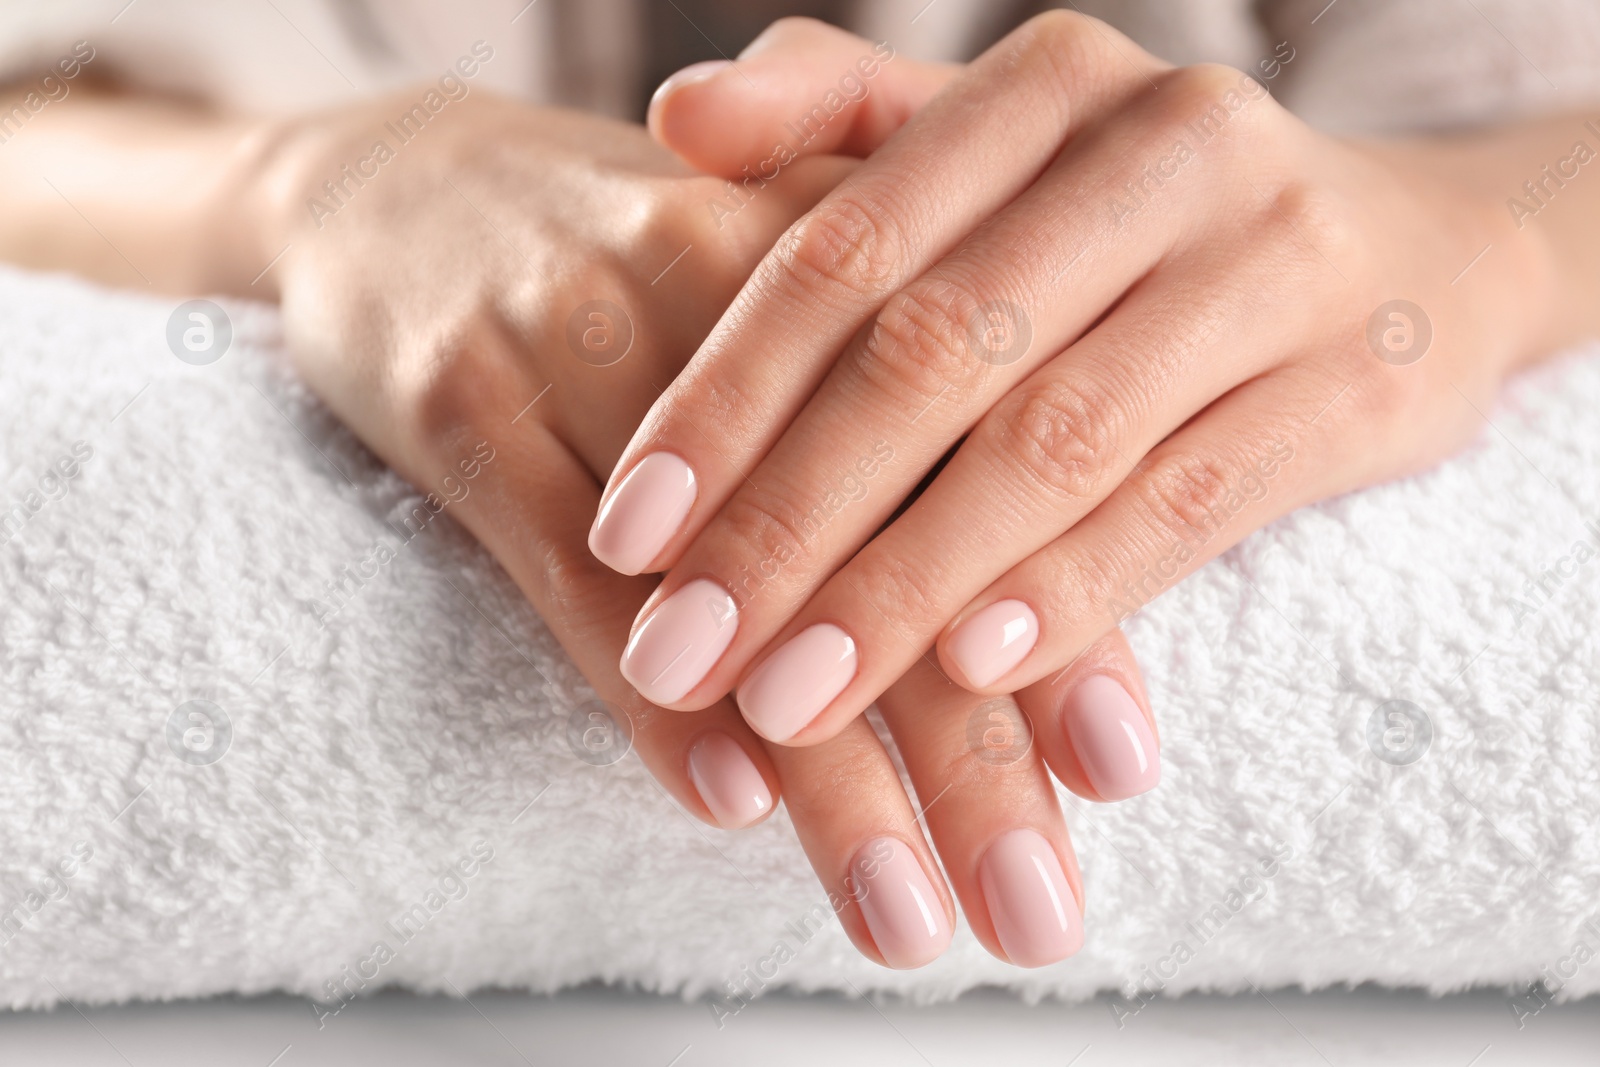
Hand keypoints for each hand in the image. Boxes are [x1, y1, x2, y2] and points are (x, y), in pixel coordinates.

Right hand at [255, 93, 1100, 967]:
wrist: (411, 182)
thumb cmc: (653, 268)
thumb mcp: (798, 300)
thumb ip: (917, 428)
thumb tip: (1038, 634)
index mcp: (858, 248)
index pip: (989, 456)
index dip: (1061, 615)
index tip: (1122, 772)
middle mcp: (740, 272)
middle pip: (885, 538)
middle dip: (971, 744)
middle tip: (1032, 908)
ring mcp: (592, 330)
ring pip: (738, 581)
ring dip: (830, 769)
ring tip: (904, 916)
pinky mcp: (466, 393)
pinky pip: (568, 560)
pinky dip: (651, 691)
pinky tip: (727, 796)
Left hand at [595, 15, 1552, 781]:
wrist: (1410, 250)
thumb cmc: (1142, 217)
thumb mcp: (998, 150)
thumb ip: (837, 122)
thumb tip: (678, 120)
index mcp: (1046, 87)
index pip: (846, 251)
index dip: (725, 399)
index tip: (624, 537)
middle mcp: (1163, 147)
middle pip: (935, 354)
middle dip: (789, 523)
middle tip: (681, 653)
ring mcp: (1274, 258)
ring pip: (1051, 442)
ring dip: (906, 586)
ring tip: (790, 699)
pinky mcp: (1360, 380)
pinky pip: (1188, 501)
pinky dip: (1073, 592)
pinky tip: (970, 673)